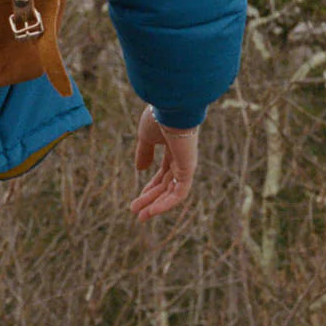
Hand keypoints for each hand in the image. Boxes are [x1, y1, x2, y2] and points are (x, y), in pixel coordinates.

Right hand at [130, 105, 197, 220]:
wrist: (170, 108)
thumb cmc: (158, 117)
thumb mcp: (146, 137)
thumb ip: (144, 153)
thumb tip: (140, 169)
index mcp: (173, 148)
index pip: (163, 173)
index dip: (150, 187)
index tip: (138, 198)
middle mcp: (182, 159)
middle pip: (166, 185)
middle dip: (150, 199)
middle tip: (136, 213)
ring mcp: (186, 165)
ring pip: (171, 192)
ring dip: (155, 205)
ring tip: (140, 217)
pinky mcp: (188, 170)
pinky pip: (179, 193)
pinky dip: (166, 204)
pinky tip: (152, 211)